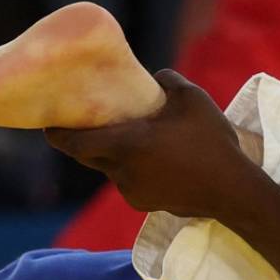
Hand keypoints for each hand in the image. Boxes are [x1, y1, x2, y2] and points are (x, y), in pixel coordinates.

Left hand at [45, 69, 249, 220]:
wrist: (231, 190)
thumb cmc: (211, 142)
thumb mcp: (193, 99)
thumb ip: (167, 81)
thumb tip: (155, 77)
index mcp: (126, 144)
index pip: (74, 143)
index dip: (57, 134)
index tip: (48, 123)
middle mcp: (121, 170)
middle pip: (88, 156)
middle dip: (85, 141)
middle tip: (89, 123)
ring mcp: (131, 190)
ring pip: (111, 168)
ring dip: (115, 155)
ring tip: (133, 139)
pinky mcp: (144, 202)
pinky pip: (128, 181)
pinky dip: (133, 170)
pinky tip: (155, 160)